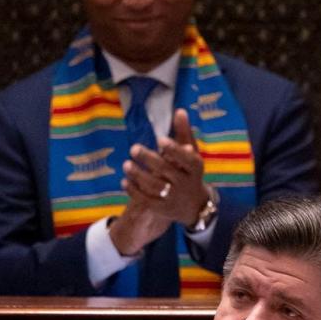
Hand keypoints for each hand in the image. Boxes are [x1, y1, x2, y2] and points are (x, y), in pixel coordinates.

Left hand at [110, 109, 209, 254]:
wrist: (194, 206)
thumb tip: (179, 110)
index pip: (187, 159)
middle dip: (149, 159)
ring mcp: (174, 197)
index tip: (160, 139)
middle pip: (167, 171)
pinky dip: (134, 191)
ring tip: (126, 165)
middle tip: (133, 148)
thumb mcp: (191, 155)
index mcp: (195, 168)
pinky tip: (125, 180)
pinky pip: (146, 200)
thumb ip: (184, 133)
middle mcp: (186, 183)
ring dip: (139, 175)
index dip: (174, 150)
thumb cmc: (189, 173)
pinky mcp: (162, 208)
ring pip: (154, 186)